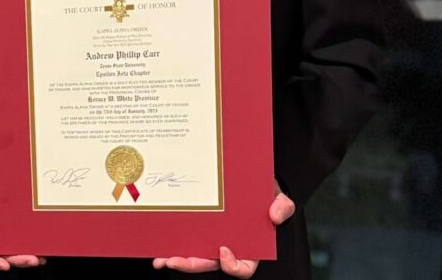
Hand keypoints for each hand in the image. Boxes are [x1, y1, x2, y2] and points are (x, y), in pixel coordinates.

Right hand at [0, 178, 46, 270]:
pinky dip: (34, 250)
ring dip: (27, 258)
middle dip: (17, 261)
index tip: (4, 266)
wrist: (2, 187)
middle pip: (2, 256)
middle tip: (32, 260)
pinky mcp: (17, 236)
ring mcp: (6, 239)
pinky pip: (24, 245)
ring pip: (15, 254)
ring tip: (40, 258)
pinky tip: (44, 251)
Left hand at [153, 189, 294, 275]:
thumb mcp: (277, 196)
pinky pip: (185, 240)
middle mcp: (228, 246)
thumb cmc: (262, 191)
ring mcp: (210, 238)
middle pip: (210, 264)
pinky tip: (159, 244)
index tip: (223, 250)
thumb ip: (283, 206)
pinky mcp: (197, 228)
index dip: (233, 266)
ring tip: (161, 259)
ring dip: (177, 260)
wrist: (247, 175)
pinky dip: (172, 244)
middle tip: (175, 260)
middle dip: (192, 265)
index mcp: (249, 246)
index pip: (243, 268)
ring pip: (194, 256)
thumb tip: (274, 215)